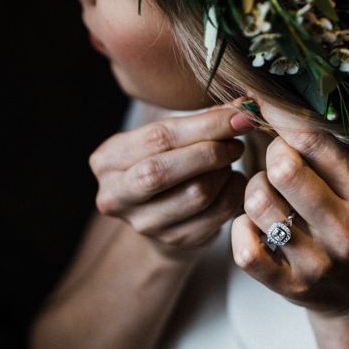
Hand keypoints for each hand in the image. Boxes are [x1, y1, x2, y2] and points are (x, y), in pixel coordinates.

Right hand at [89, 104, 251, 259]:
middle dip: (210, 152)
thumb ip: (201, 121)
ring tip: (230, 161)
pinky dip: (234, 192)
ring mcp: (145, 224)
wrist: (163, 215)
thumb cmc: (167, 163)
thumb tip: (241, 107)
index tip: (239, 116)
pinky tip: (234, 181)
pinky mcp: (175, 241)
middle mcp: (116, 196)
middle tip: (236, 142)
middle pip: (165, 171)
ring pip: (196, 195)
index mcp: (107, 160)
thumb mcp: (169, 139)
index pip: (158, 137)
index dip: (205, 125)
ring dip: (223, 173)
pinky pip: (217, 214)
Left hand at [231, 98, 348, 318]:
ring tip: (265, 195)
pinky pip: (245, 249)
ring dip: (252, 192)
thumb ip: (327, 153)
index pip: (315, 141)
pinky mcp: (291, 286)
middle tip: (276, 165)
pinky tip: (252, 225)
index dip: (284, 127)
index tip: (276, 126)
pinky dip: (241, 229)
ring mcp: (319, 263)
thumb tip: (270, 104)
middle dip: (270, 158)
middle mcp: (348, 231)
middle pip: (284, 170)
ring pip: (259, 205)